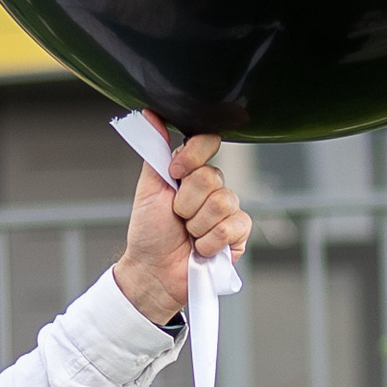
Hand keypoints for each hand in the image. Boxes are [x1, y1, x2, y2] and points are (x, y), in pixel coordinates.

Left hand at [112, 122, 249, 325]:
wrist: (154, 272)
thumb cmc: (149, 233)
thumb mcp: (148, 189)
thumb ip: (154, 152)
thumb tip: (149, 114)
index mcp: (192, 172)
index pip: (207, 143)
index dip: (192, 156)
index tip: (175, 172)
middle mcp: (213, 188)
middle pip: (211, 176)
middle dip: (186, 203)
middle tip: (176, 217)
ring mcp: (228, 211)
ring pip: (222, 202)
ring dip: (197, 225)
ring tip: (188, 236)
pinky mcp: (239, 234)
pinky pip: (233, 226)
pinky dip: (211, 241)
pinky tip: (201, 249)